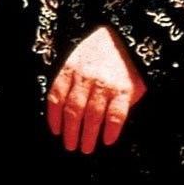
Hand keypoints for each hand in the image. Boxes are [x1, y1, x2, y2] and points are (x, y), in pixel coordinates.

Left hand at [46, 25, 145, 153]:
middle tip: (71, 146)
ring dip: (88, 136)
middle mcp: (86, 77)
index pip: (56, 97)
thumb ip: (70, 79)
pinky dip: (111, 130)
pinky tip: (107, 140)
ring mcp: (106, 85)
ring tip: (86, 148)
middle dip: (70, 132)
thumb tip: (63, 108)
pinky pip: (116, 115)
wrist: (129, 36)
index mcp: (70, 68)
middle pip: (73, 111)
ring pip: (92, 116)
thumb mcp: (78, 57)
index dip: (54, 118)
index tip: (56, 132)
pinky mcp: (125, 90)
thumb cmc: (101, 50)